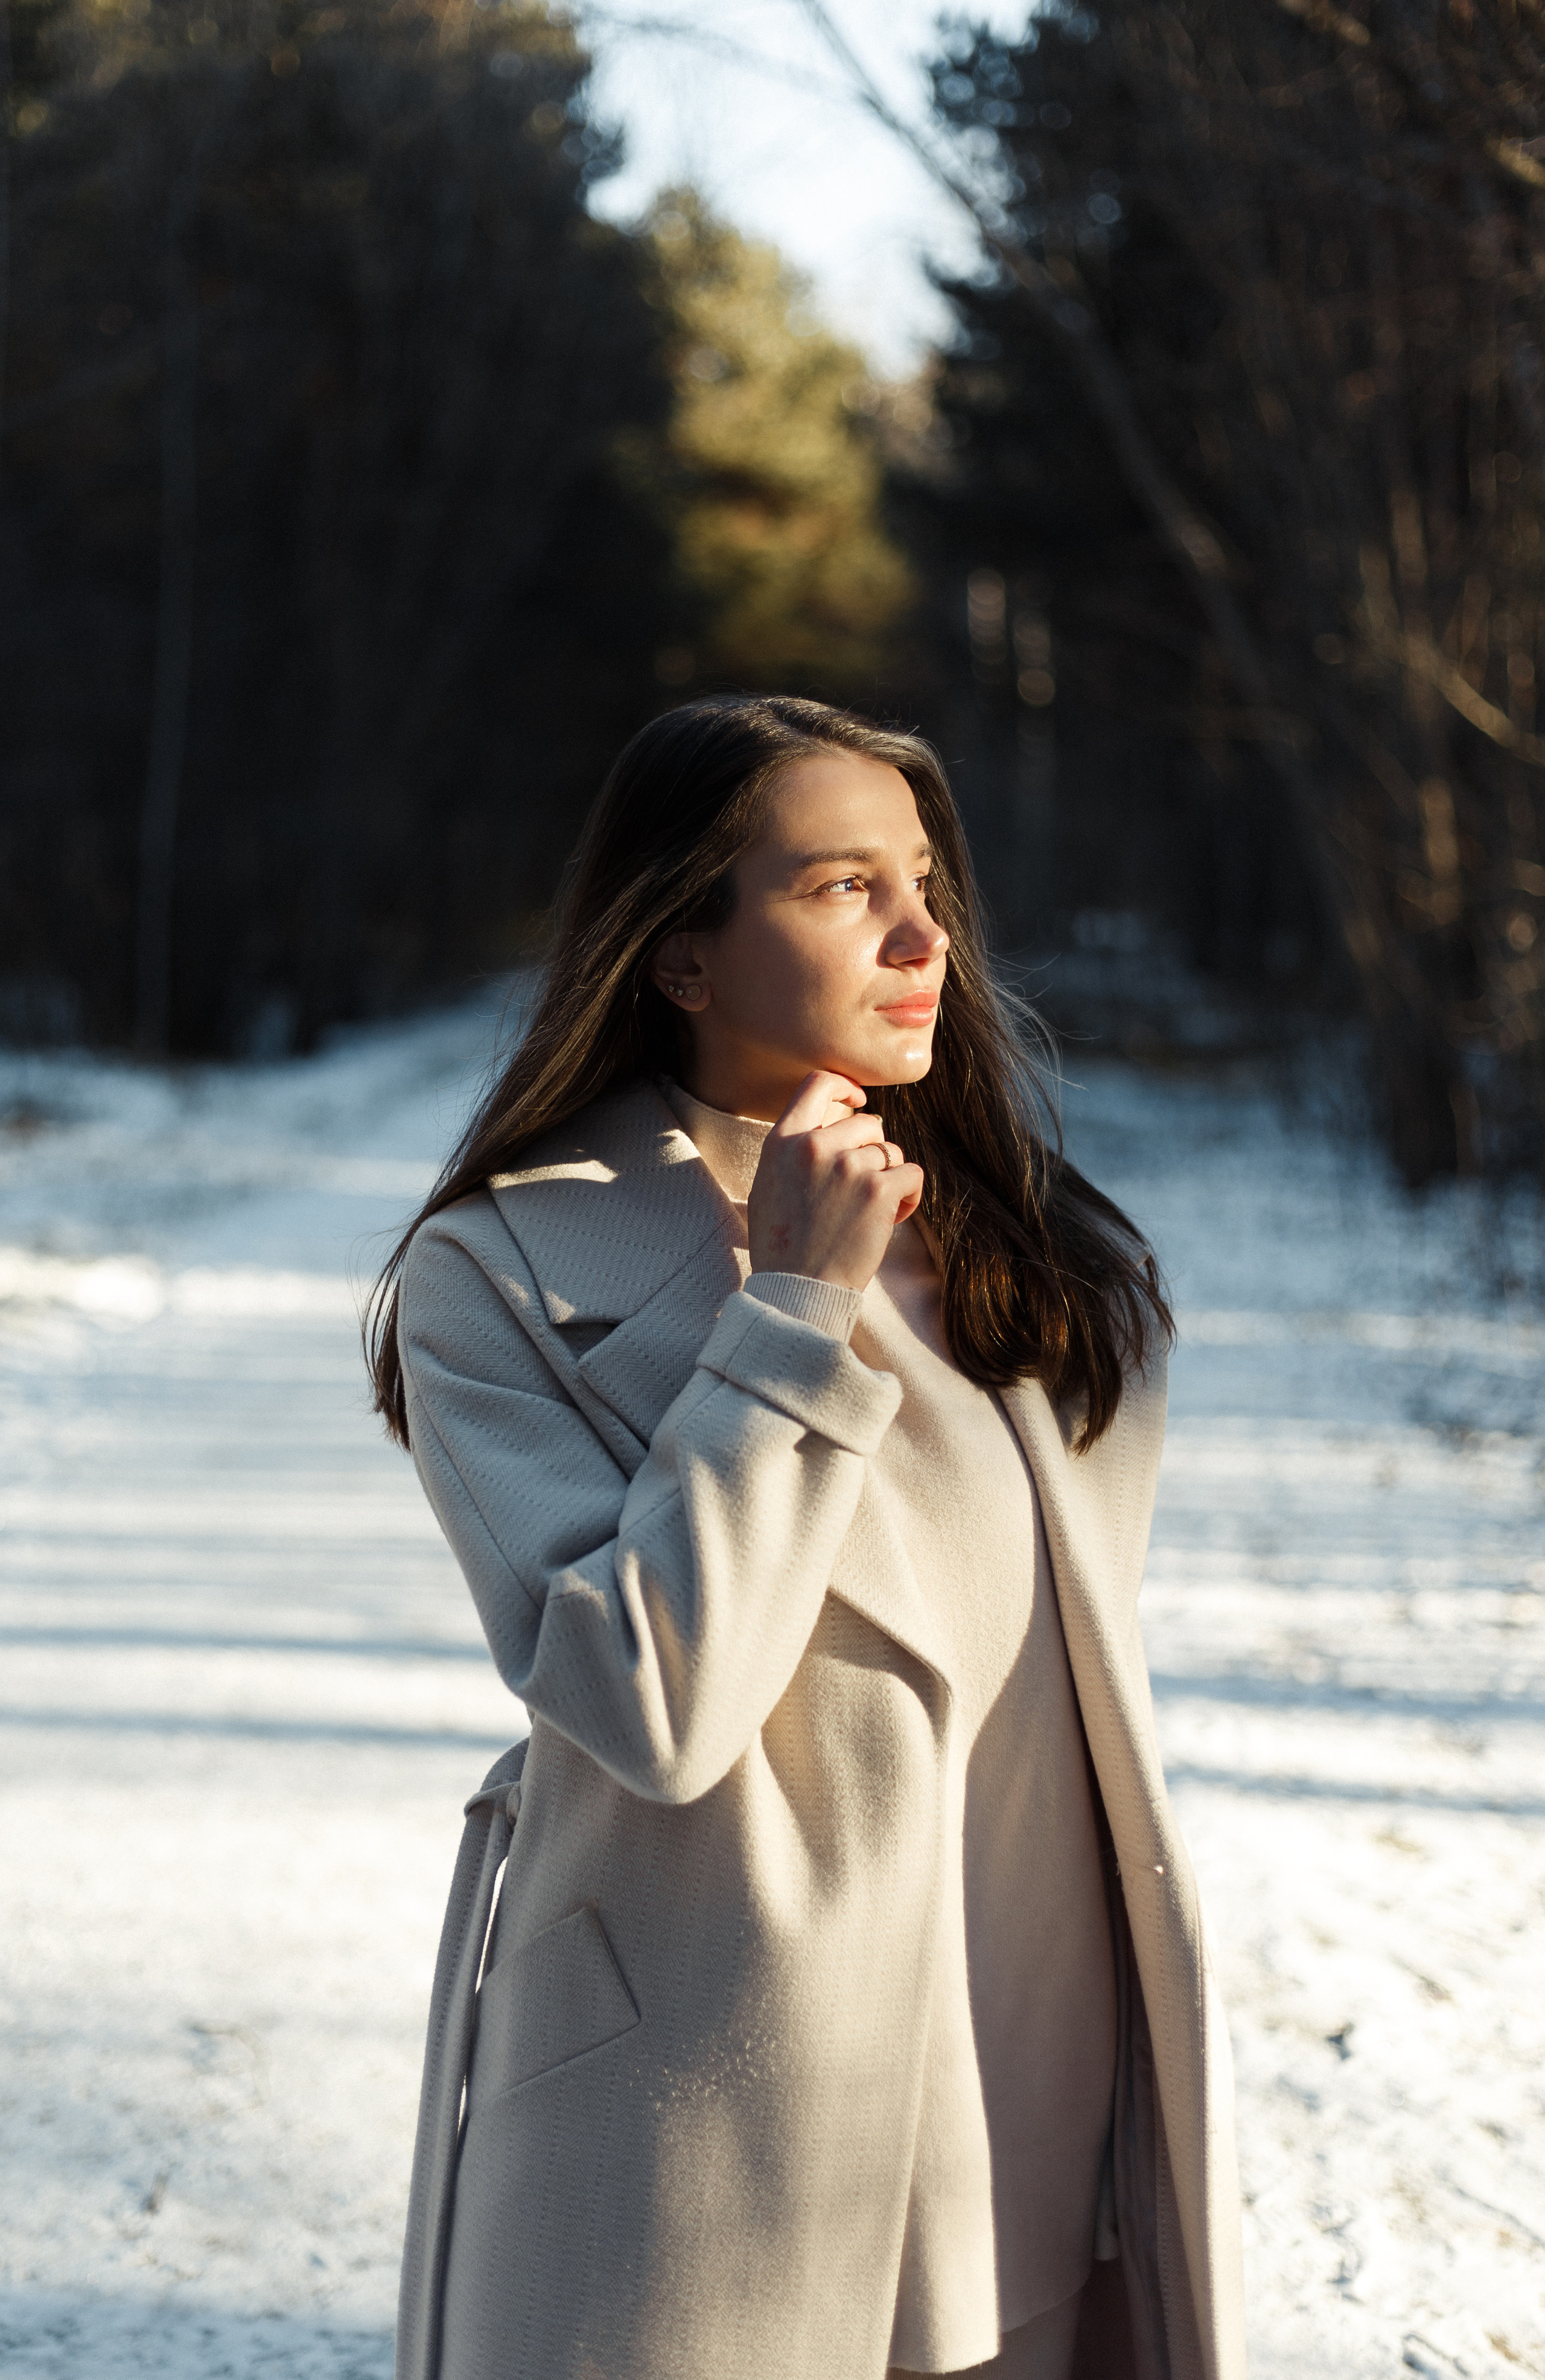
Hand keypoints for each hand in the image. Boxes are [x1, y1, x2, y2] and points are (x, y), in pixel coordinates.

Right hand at [747, 1071, 923, 1292]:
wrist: (797, 1289)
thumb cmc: (782, 1246)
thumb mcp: (769, 1185)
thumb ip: (794, 1151)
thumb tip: (828, 1126)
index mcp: (782, 1142)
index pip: (818, 1084)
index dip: (846, 1088)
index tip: (859, 1102)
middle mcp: (814, 1146)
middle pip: (867, 1123)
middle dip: (873, 1151)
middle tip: (861, 1189)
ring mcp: (847, 1166)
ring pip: (891, 1152)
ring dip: (889, 1178)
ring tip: (871, 1211)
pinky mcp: (878, 1190)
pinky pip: (912, 1174)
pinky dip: (909, 1196)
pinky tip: (891, 1218)